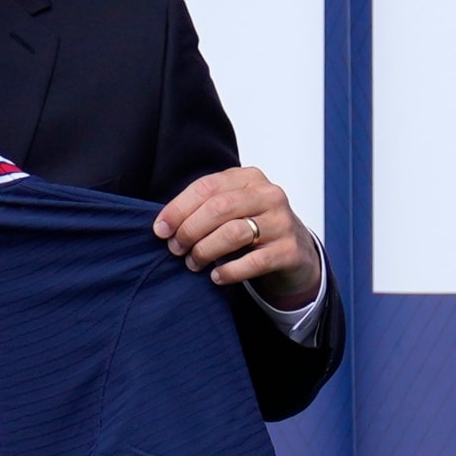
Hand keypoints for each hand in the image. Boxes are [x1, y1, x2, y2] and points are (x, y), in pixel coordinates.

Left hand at [153, 167, 319, 310]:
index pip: (207, 187)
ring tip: (193, 263)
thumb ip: (203, 208)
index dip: (178, 208)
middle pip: (218, 208)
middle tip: (175, 249)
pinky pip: (253, 262)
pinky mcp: (289, 250)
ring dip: (205, 251)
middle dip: (189, 230)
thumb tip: (163, 226)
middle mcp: (268, 195)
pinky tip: (216, 277)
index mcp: (249, 178)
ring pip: (234, 233)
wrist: (295, 253)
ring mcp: (282, 222)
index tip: (160, 229)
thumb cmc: (252, 227)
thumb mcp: (232, 208)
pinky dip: (229, 271)